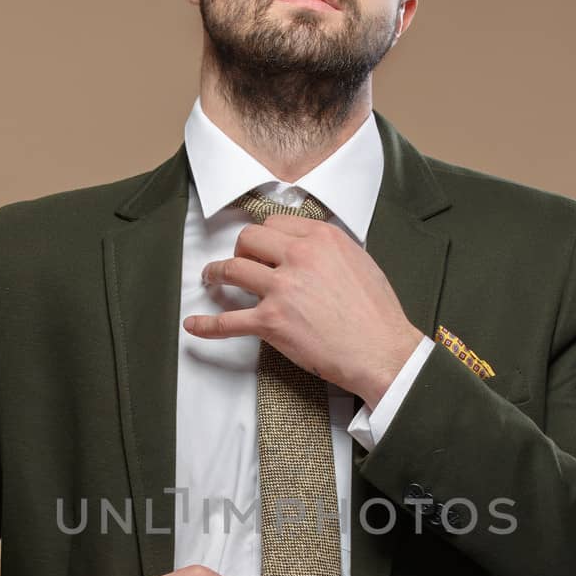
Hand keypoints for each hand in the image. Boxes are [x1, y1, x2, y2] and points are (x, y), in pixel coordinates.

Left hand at [182, 213, 422, 404]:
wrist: (381, 351)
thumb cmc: (376, 313)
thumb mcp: (359, 261)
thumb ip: (329, 249)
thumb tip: (309, 247)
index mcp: (321, 238)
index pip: (275, 223)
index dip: (264, 236)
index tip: (260, 247)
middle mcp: (299, 256)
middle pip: (248, 240)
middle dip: (240, 250)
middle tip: (238, 263)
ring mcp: (282, 289)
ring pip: (233, 269)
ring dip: (216, 274)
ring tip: (212, 280)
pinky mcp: (272, 322)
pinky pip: (228, 321)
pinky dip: (207, 324)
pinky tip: (194, 325)